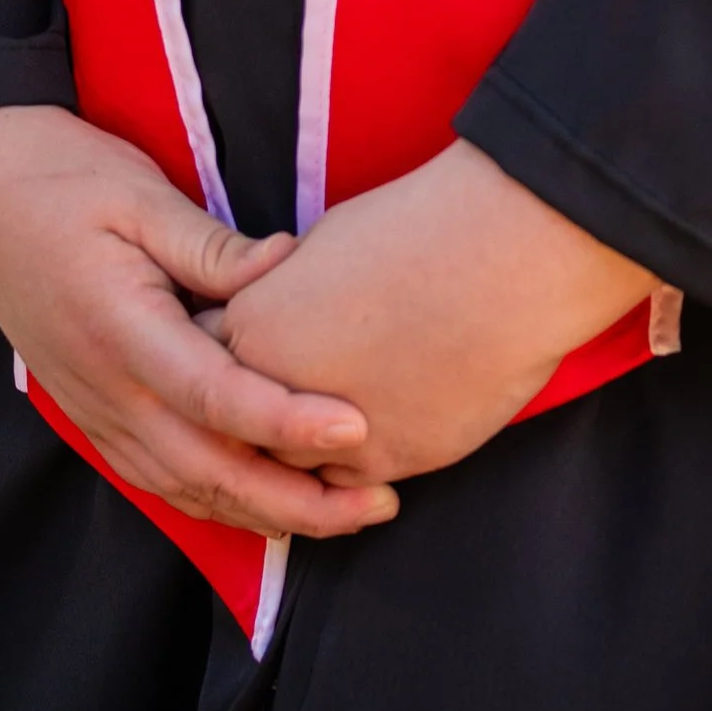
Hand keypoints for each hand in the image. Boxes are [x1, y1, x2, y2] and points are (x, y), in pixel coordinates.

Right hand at [0, 103, 398, 539]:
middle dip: (299, 501)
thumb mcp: (140, 193)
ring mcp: (95, 409)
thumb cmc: (60, 177)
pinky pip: (160, 478)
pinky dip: (219, 500)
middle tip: (380, 503)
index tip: (357, 427)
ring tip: (345, 514)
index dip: (290, 422)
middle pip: (211, 472)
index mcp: (121, 330)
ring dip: (266, 513)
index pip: (218, 397)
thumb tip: (291, 264)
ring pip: (187, 489)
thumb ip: (213, 246)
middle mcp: (106, 388)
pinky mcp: (93, 412)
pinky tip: (268, 501)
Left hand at [210, 140, 656, 485]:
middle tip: (296, 387)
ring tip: (340, 407)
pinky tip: (380, 424)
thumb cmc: (418, 230)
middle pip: (243, 423)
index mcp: (252, 326)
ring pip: (294, 462)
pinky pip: (349, 480)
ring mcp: (327, 437)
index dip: (236, 352)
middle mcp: (273, 392)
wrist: (497, 261)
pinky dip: (356, 461)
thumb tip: (283, 309)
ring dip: (306, 444)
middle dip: (261, 408)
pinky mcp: (383, 464)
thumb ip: (284, 293)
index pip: (213, 359)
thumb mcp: (325, 244)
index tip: (264, 344)